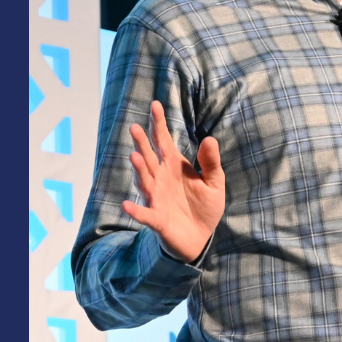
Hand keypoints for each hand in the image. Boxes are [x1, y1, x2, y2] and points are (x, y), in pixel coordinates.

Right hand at [122, 100, 224, 262]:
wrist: (201, 237)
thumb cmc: (204, 206)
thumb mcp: (214, 182)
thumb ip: (211, 162)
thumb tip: (210, 139)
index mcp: (173, 166)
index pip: (163, 141)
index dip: (158, 124)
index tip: (155, 105)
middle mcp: (161, 178)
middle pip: (149, 157)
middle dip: (142, 143)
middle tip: (135, 128)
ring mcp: (157, 198)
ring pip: (145, 181)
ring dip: (139, 171)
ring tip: (135, 157)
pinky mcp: (157, 219)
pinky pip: (145, 214)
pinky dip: (136, 211)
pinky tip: (127, 205)